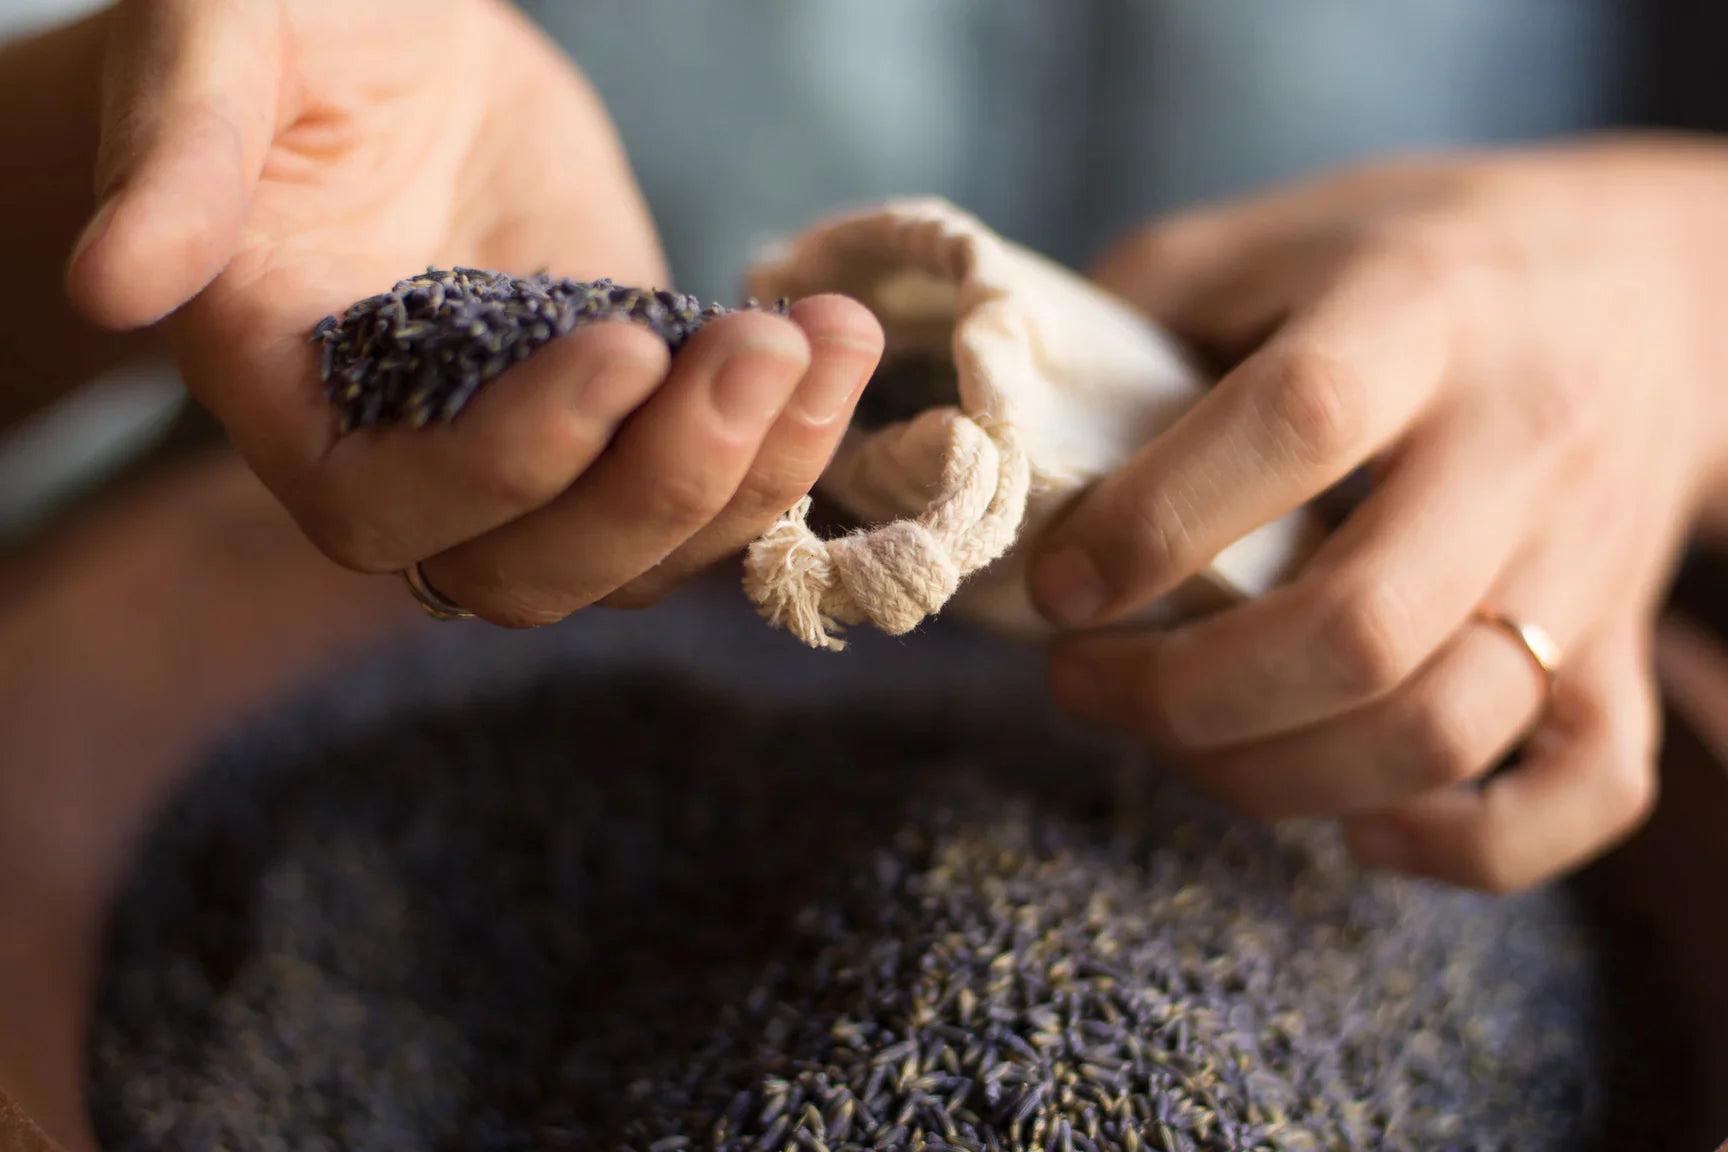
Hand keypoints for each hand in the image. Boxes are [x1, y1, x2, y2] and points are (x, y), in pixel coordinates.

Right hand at [65, 0, 881, 625]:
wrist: (402, 36)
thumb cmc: (295, 26)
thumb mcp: (220, 45)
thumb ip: (179, 158)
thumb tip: (112, 282)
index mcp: (295, 397)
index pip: (389, 510)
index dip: (511, 462)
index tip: (624, 348)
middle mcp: (414, 456)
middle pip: (535, 574)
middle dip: (664, 485)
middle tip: (761, 350)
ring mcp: (537, 448)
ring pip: (644, 556)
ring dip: (753, 476)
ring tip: (828, 344)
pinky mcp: (630, 414)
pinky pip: (711, 489)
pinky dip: (786, 447)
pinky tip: (836, 345)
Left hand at [1028, 136, 1727, 891]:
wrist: (1657, 285)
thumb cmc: (1422, 259)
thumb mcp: (1270, 235)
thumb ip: (1136, 310)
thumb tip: (1008, 436)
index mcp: (1420, 311)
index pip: (1297, 422)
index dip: (1155, 520)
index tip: (1055, 585)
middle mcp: (1517, 439)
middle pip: (1361, 622)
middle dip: (1184, 693)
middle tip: (1078, 685)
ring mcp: (1584, 557)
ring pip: (1446, 725)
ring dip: (1277, 774)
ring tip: (1174, 743)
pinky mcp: (1625, 645)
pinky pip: (1588, 791)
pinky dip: (1466, 845)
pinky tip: (1359, 826)